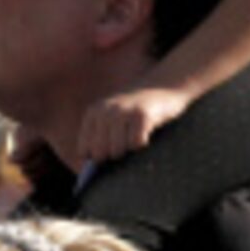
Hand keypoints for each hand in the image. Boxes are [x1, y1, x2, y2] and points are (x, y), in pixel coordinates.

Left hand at [76, 86, 191, 164]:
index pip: (84, 150)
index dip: (95, 159)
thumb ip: (99, 135)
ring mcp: (124, 112)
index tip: (106, 158)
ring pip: (117, 150)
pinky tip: (147, 132)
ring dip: (128, 151)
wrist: (165, 84)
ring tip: (135, 136)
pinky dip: (142, 144)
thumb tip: (91, 166)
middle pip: (100, 153)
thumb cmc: (137, 107)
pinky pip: (136, 144)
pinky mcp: (142, 116)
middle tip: (125, 145)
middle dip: (112, 156)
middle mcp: (105, 111)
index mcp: (93, 112)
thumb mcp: (112, 114)